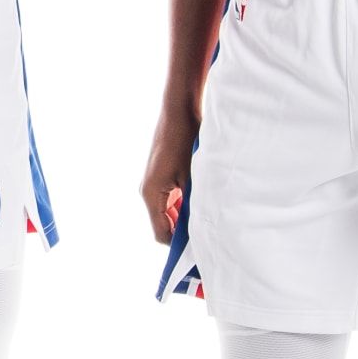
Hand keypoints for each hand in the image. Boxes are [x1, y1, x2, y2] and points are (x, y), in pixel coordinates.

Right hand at [140, 105, 198, 245]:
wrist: (179, 110)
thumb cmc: (186, 141)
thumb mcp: (193, 178)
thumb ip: (193, 206)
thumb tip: (201, 230)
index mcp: (151, 195)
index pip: (161, 234)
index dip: (179, 245)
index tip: (200, 248)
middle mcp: (148, 191)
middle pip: (165, 224)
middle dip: (184, 231)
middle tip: (209, 234)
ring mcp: (154, 182)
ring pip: (170, 211)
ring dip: (186, 216)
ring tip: (209, 215)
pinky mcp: (162, 174)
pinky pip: (172, 198)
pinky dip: (185, 203)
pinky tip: (203, 198)